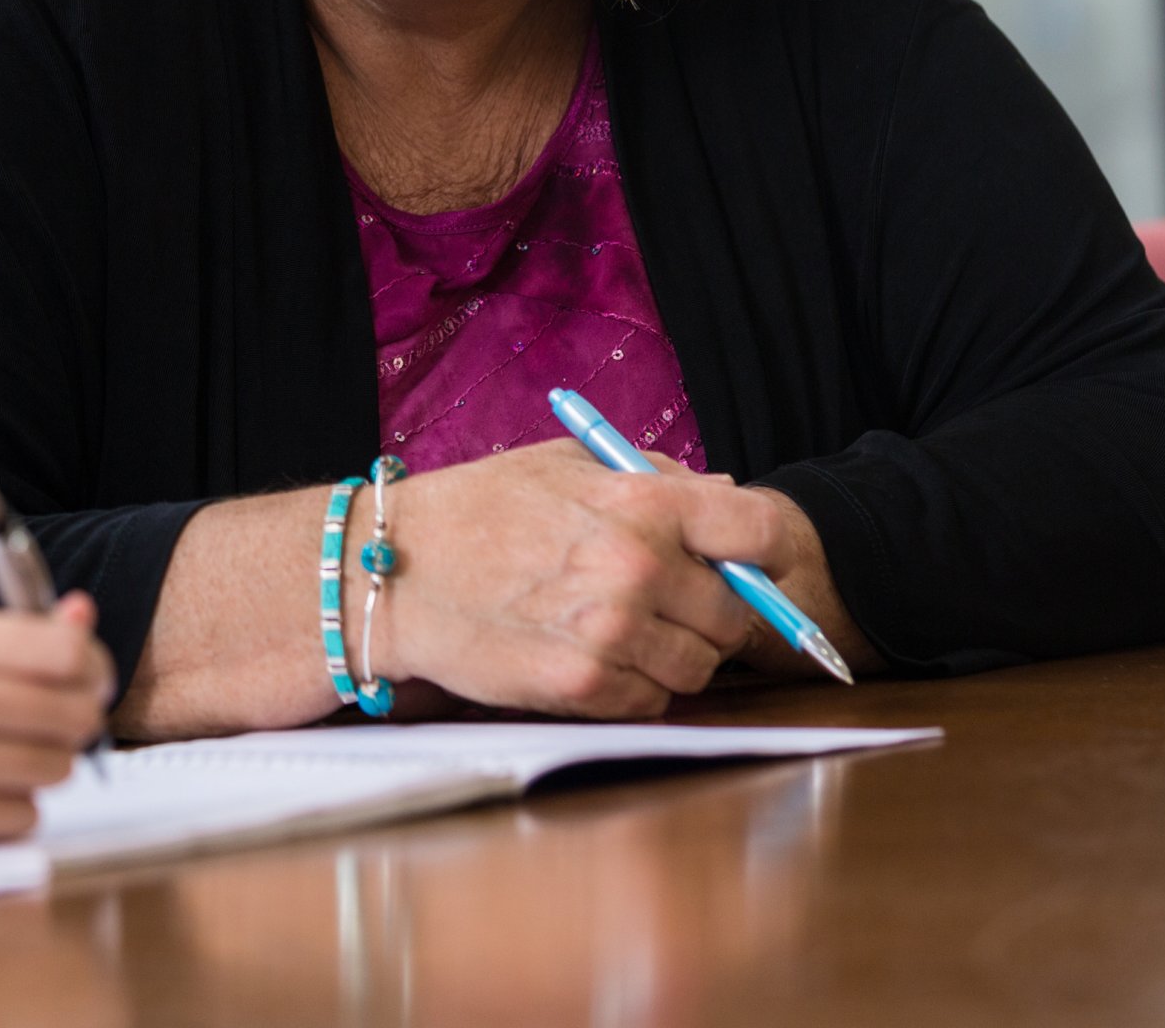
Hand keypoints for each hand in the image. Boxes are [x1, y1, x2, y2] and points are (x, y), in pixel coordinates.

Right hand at [0, 597, 113, 868]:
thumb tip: (81, 615)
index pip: (64, 648)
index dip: (89, 670)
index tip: (82, 684)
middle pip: (73, 711)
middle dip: (69, 726)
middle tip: (36, 732)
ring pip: (55, 767)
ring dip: (32, 773)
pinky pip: (22, 819)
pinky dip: (2, 817)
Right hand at [378, 440, 790, 718]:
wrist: (398, 571)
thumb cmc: (478, 509)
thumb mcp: (565, 464)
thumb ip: (653, 475)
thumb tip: (725, 492)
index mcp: (642, 503)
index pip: (760, 531)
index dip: (766, 553)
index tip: (754, 565)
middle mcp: (638, 567)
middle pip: (736, 613)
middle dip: (711, 610)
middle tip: (669, 602)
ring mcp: (613, 633)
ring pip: (700, 666)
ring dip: (675, 654)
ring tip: (624, 630)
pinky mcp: (585, 686)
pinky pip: (653, 701)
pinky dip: (636, 687)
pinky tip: (595, 657)